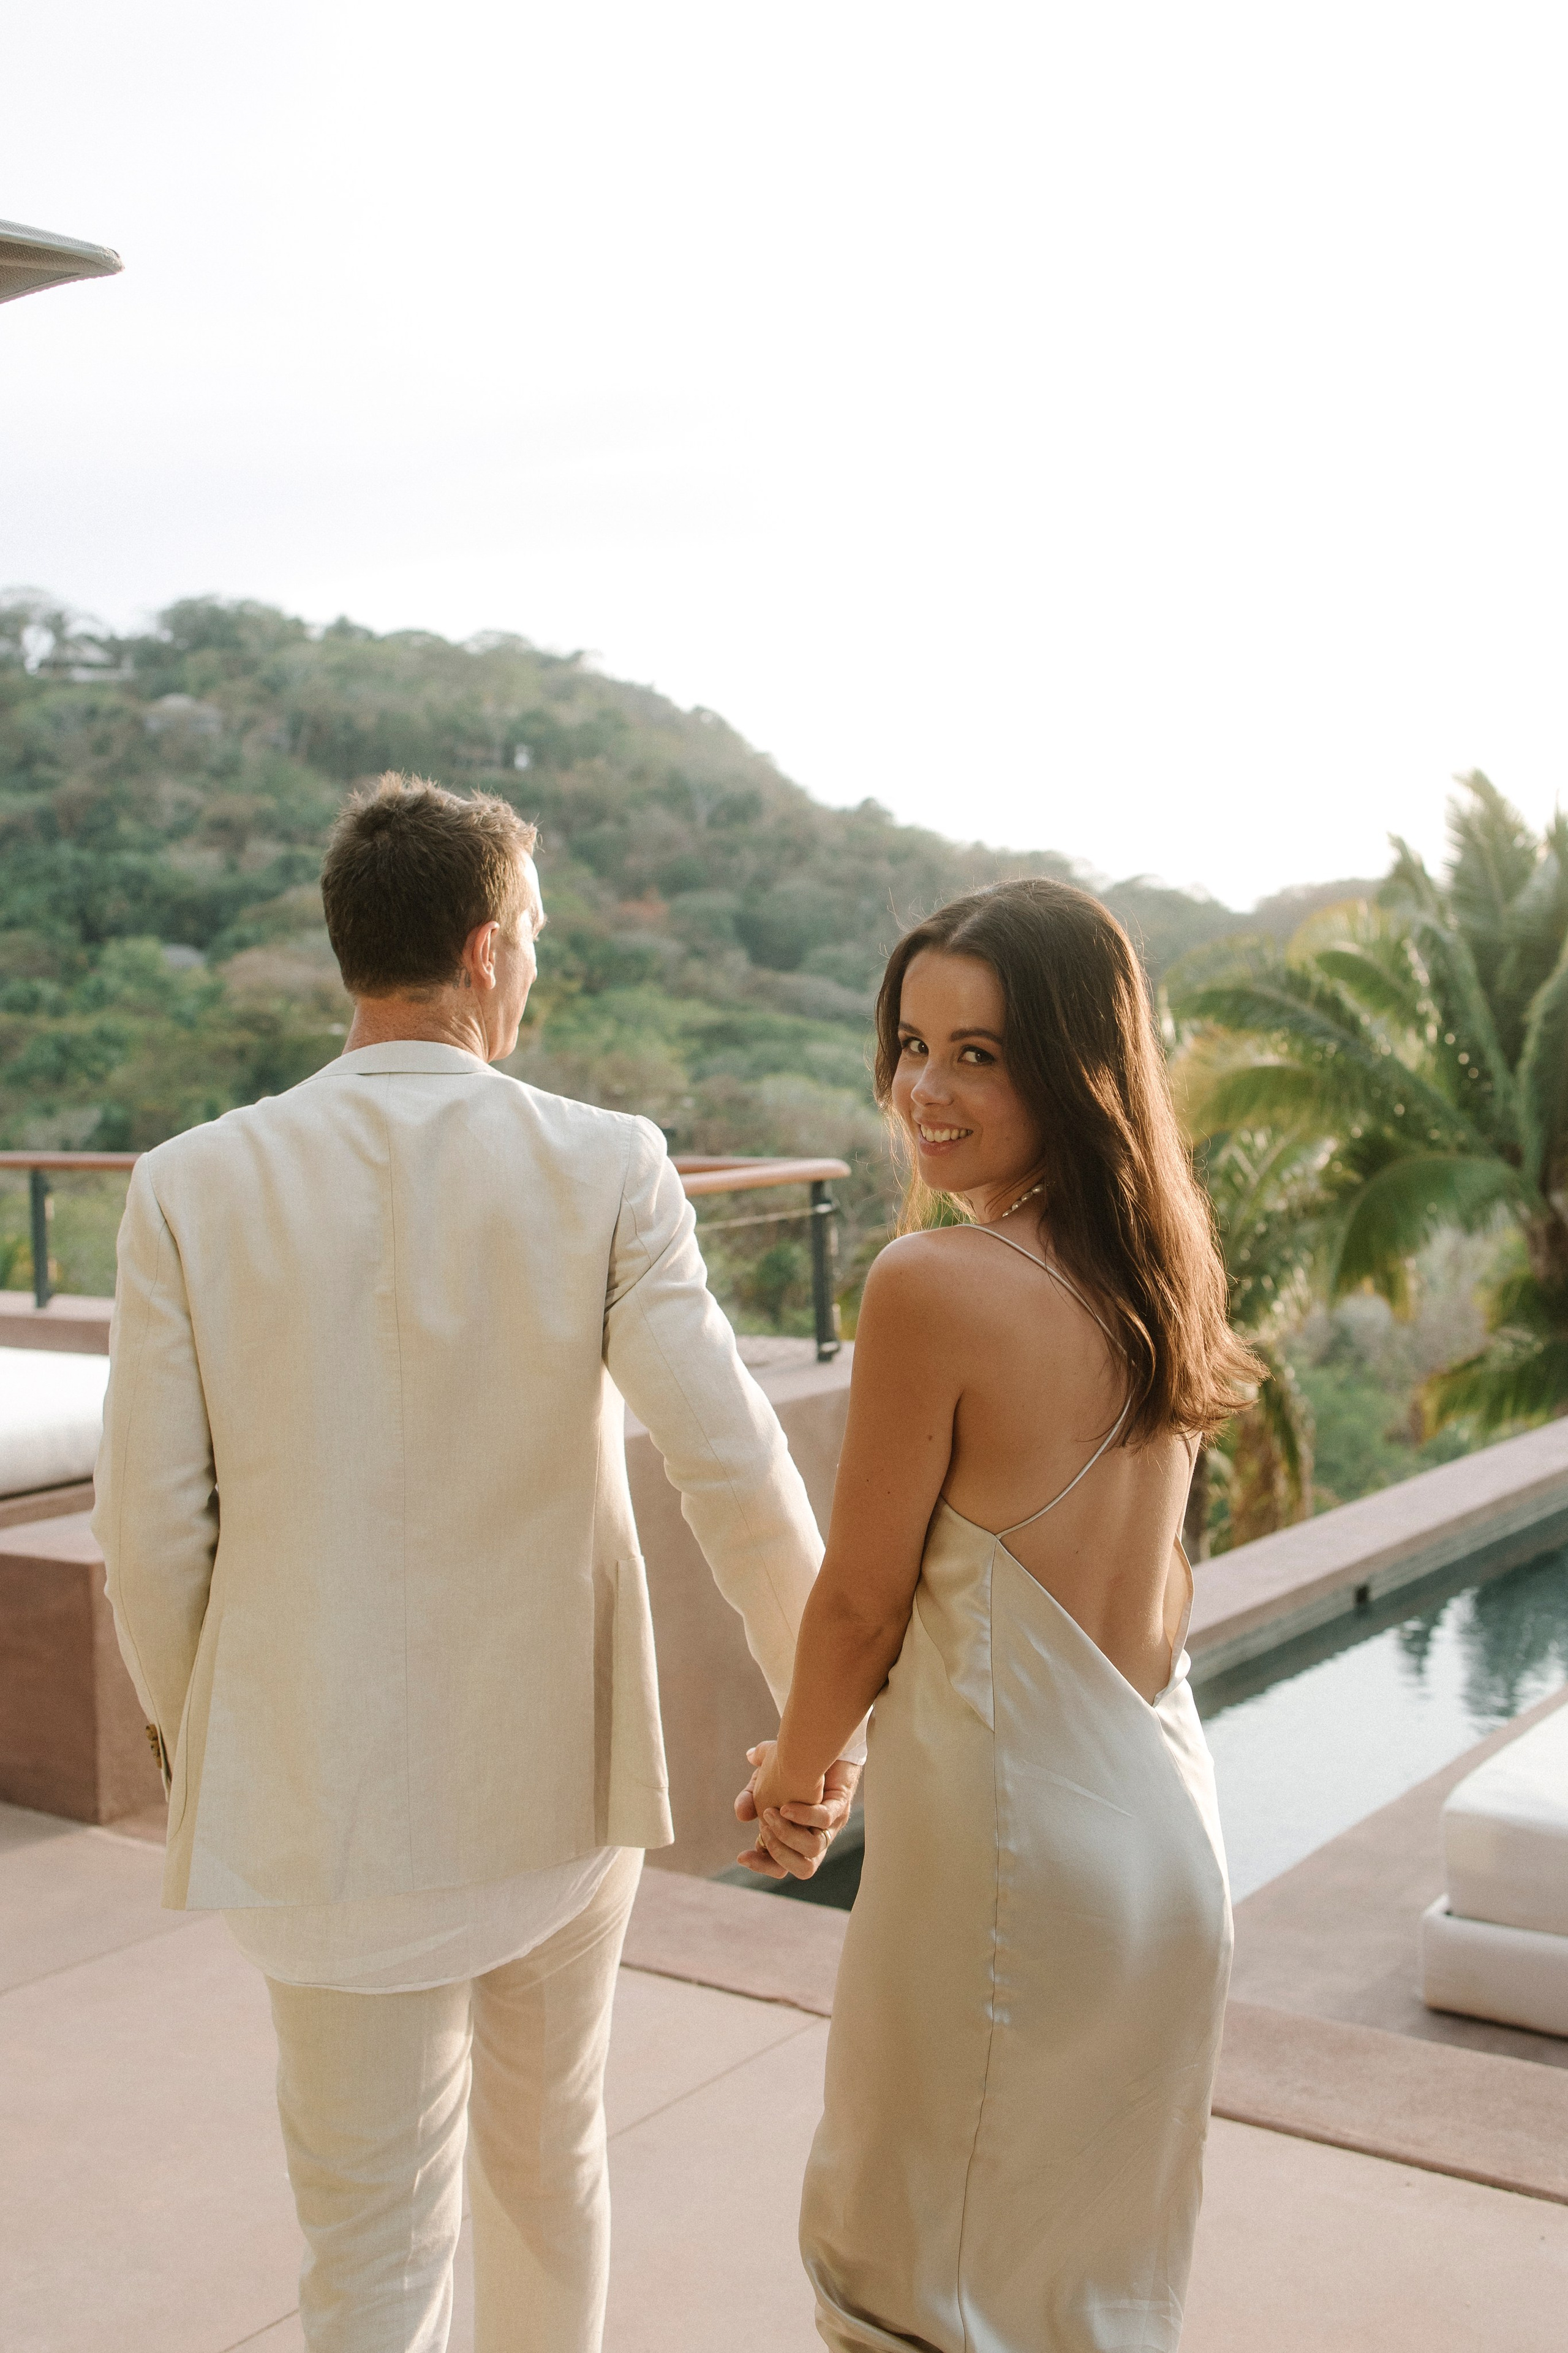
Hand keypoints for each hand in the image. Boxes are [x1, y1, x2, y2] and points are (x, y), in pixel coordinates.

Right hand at [734, 1744, 861, 1880]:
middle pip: (804, 1870)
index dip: (762, 1865)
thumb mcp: (763, 1780)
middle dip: (778, 1853)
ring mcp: (832, 1821)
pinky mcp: (841, 1802)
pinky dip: (804, 1816)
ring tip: (773, 1812)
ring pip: (813, 1850)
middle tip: (764, 1827)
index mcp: (798, 1835)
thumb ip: (750, 1797)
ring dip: (787, 1834)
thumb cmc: (791, 1762)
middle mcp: (818, 1834)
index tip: (741, 1856)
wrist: (817, 1739)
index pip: (783, 1865)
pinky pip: (824, 1819)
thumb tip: (741, 1814)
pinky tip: (787, 1805)